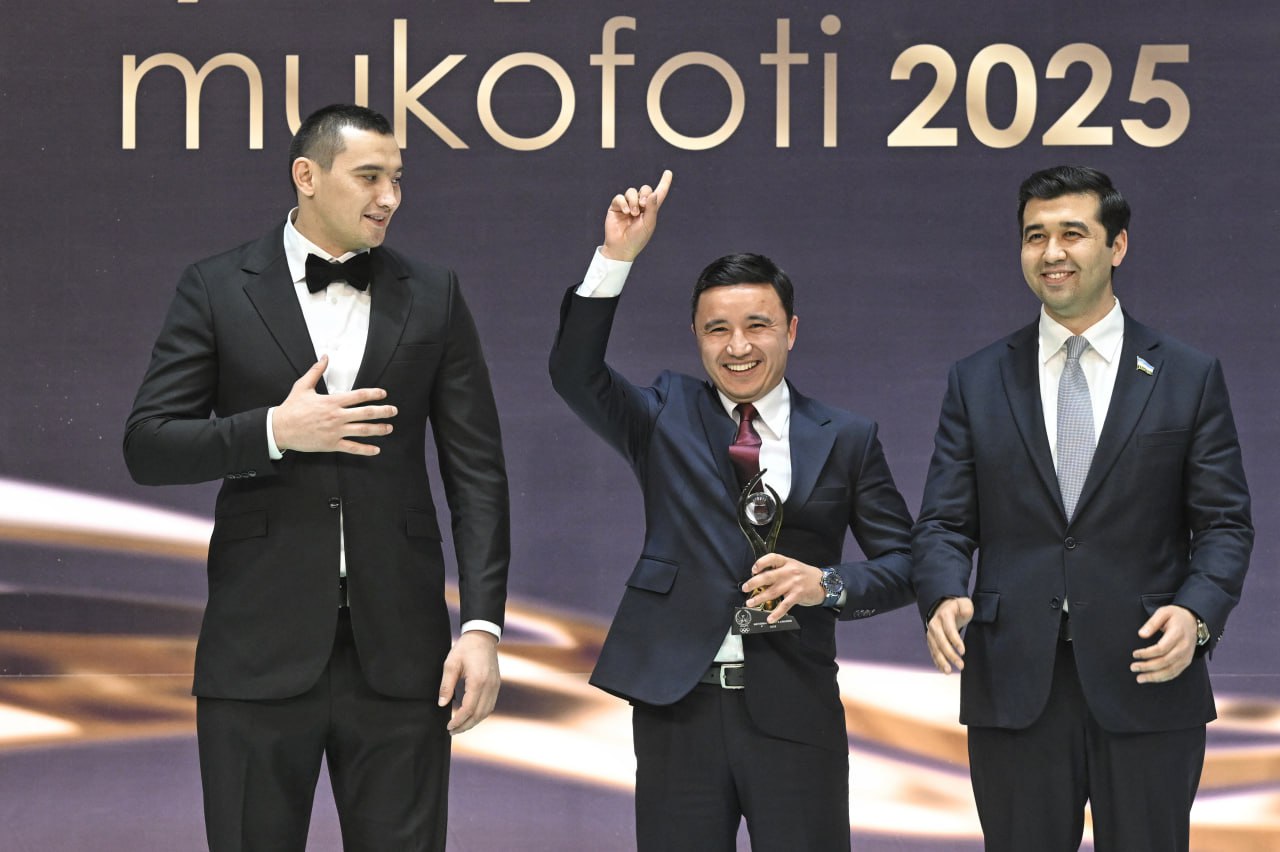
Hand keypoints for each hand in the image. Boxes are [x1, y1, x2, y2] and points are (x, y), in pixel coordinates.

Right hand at [272, 356, 396, 454]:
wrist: (280, 428)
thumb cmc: (291, 408)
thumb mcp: (303, 386)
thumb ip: (316, 371)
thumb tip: (324, 356)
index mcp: (332, 401)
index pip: (358, 396)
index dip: (373, 394)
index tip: (383, 393)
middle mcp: (337, 416)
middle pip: (366, 413)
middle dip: (383, 411)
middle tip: (394, 411)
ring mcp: (335, 431)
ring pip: (363, 430)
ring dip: (379, 429)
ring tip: (389, 428)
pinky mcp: (331, 444)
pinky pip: (352, 447)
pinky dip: (366, 449)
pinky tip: (376, 449)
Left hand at [438, 630, 500, 733]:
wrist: (483, 636)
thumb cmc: (465, 648)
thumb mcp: (451, 664)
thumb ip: (446, 685)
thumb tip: (442, 704)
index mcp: (478, 681)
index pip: (469, 708)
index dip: (458, 720)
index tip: (449, 726)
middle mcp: (490, 686)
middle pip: (479, 714)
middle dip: (466, 725)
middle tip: (453, 731)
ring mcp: (495, 685)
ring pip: (487, 711)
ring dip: (474, 722)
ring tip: (461, 726)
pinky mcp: (496, 684)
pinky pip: (490, 704)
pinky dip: (481, 714)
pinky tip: (471, 715)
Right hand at [601, 169, 672, 261]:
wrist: (621, 247)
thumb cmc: (637, 238)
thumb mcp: (649, 223)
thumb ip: (652, 208)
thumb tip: (653, 193)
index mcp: (651, 209)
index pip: (659, 193)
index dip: (664, 183)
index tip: (668, 172)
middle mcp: (640, 205)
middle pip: (645, 189)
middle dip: (645, 194)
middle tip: (644, 205)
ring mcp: (627, 205)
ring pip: (632, 191)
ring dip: (634, 200)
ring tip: (633, 213)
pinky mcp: (616, 207)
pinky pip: (620, 197)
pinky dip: (623, 203)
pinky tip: (626, 212)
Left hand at [741, 553, 823, 622]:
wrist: (824, 583)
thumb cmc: (805, 575)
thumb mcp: (793, 566)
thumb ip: (779, 570)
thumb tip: (760, 579)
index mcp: (787, 562)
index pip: (772, 558)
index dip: (761, 563)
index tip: (753, 570)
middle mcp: (789, 571)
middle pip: (768, 576)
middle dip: (754, 583)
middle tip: (745, 588)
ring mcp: (793, 584)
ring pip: (773, 592)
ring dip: (760, 598)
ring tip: (750, 603)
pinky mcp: (798, 595)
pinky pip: (784, 605)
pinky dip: (776, 613)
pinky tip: (769, 618)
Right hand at [926, 597, 972, 673]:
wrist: (942, 607)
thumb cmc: (956, 608)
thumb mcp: (963, 603)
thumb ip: (965, 607)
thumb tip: (965, 613)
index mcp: (944, 616)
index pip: (949, 630)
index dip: (956, 641)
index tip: (963, 652)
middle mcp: (934, 625)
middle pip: (941, 642)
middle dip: (950, 655)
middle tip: (961, 665)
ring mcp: (931, 634)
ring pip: (935, 649)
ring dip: (941, 661)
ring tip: (948, 672)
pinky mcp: (931, 641)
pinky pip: (933, 652)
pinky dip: (937, 662)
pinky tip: (943, 670)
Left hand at [1131, 605, 1197, 683]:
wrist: (1193, 620)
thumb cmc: (1175, 616)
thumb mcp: (1163, 612)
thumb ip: (1152, 623)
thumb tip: (1141, 634)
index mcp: (1178, 634)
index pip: (1161, 648)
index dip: (1147, 653)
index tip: (1134, 654)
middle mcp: (1184, 647)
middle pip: (1165, 661)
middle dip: (1147, 666)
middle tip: (1133, 667)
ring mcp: (1186, 656)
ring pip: (1170, 670)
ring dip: (1154, 676)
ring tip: (1139, 678)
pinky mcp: (1186, 661)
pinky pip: (1175, 673)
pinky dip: (1163, 678)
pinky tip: (1151, 678)